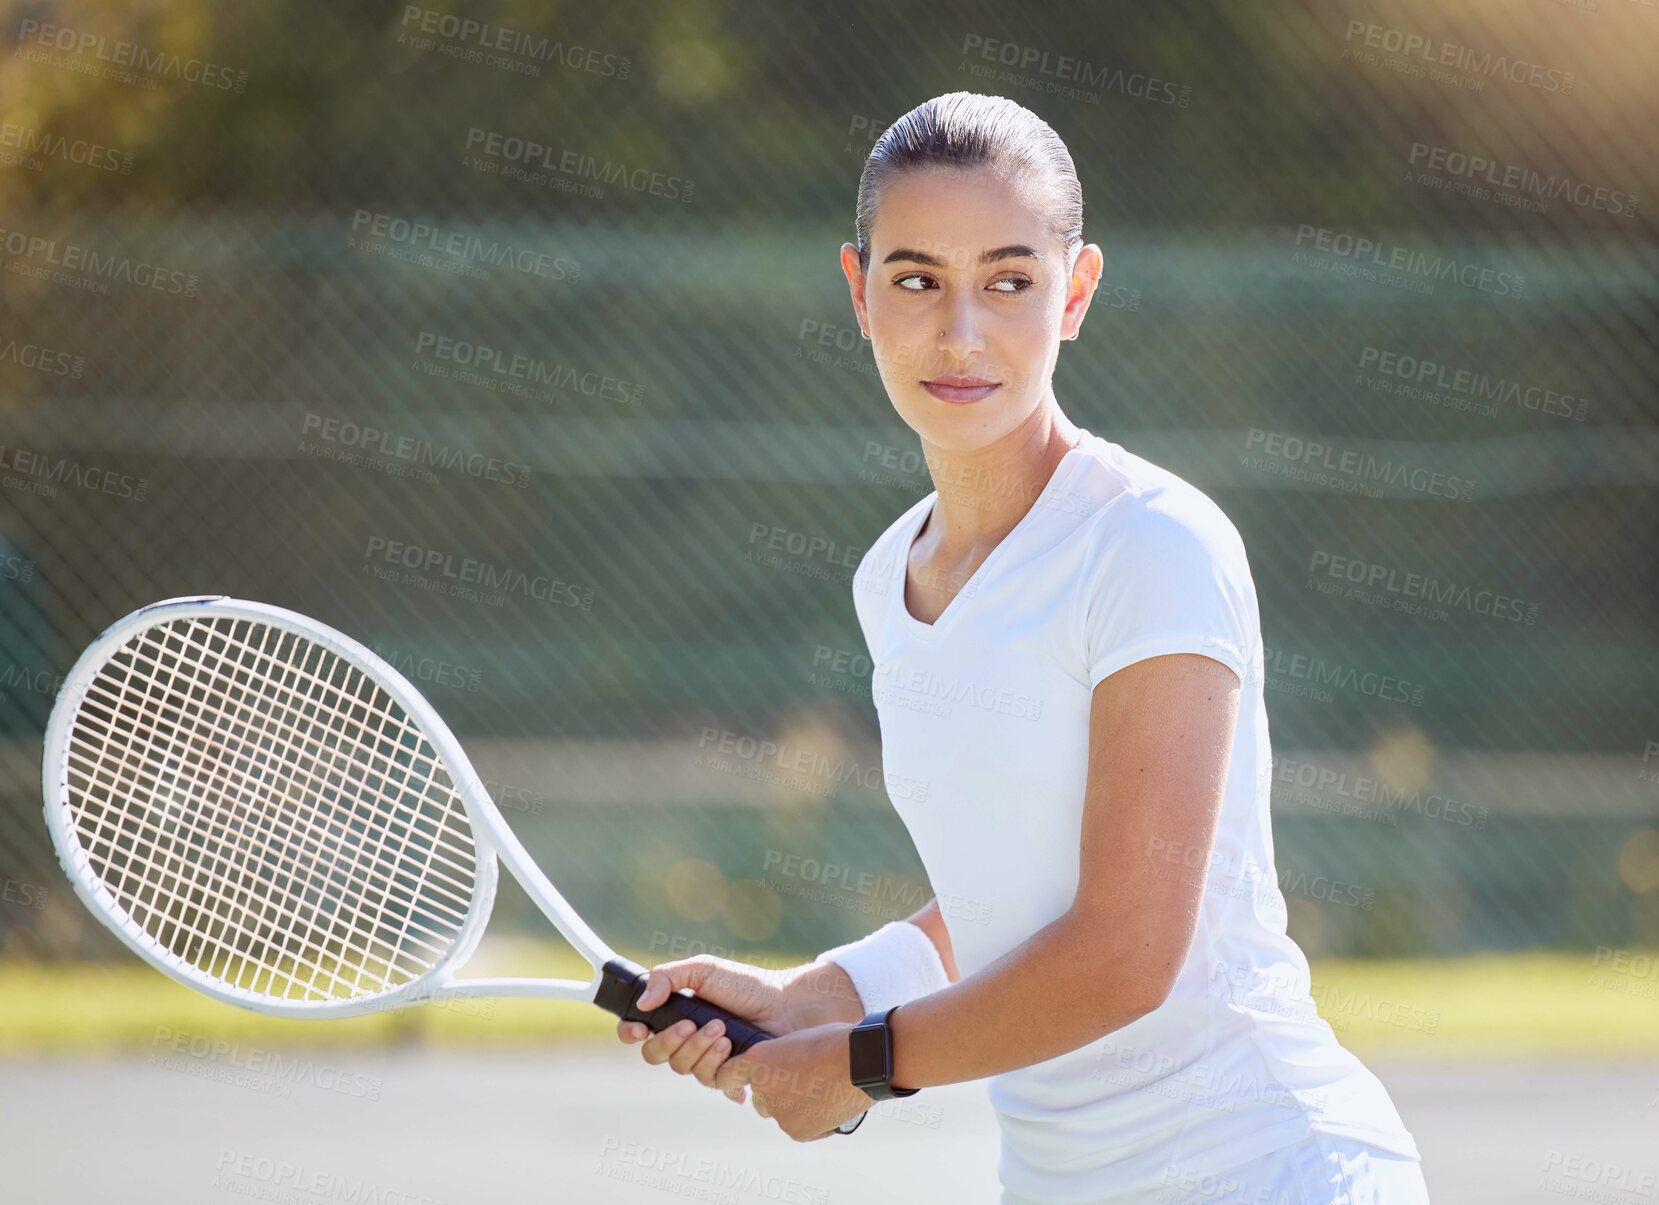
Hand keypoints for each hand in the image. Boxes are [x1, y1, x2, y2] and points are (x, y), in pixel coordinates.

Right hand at [615, 957, 863, 1104]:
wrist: (789, 1004)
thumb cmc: (747, 985)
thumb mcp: (705, 970)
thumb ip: (668, 978)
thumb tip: (643, 1003)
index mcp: (676, 1015)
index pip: (639, 1032)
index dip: (632, 1033)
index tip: (640, 1028)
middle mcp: (687, 1041)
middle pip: (656, 1055)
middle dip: (672, 1041)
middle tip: (693, 1024)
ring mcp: (708, 1061)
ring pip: (685, 1070)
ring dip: (701, 1050)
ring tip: (724, 1031)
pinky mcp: (731, 1077)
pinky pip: (714, 1083)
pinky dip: (723, 1068)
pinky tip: (736, 1054)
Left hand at [714, 1022, 871, 1140]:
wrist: (863, 1062)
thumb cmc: (836, 1043)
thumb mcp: (799, 1041)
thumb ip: (781, 1059)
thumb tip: (782, 1072)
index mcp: (759, 1059)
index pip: (728, 1076)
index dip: (734, 1081)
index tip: (741, 1087)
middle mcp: (762, 1088)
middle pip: (760, 1098)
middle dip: (777, 1094)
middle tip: (804, 1084)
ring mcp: (779, 1112)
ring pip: (781, 1114)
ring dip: (795, 1108)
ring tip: (823, 1092)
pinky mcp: (797, 1131)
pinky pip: (799, 1129)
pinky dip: (812, 1122)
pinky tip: (831, 1107)